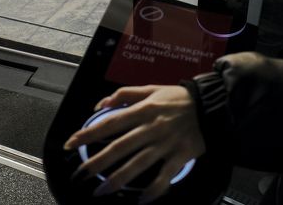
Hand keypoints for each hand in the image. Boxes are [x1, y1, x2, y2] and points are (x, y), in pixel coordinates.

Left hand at [63, 85, 204, 201]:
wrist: (211, 104)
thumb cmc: (178, 98)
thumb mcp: (151, 89)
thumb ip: (125, 94)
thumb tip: (101, 104)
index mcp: (143, 110)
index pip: (109, 123)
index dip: (88, 134)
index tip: (71, 144)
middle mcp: (151, 127)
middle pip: (120, 147)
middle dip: (97, 162)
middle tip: (80, 174)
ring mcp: (165, 144)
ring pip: (138, 164)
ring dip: (118, 179)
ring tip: (101, 191)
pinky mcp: (180, 156)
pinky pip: (164, 176)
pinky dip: (153, 189)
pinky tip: (141, 200)